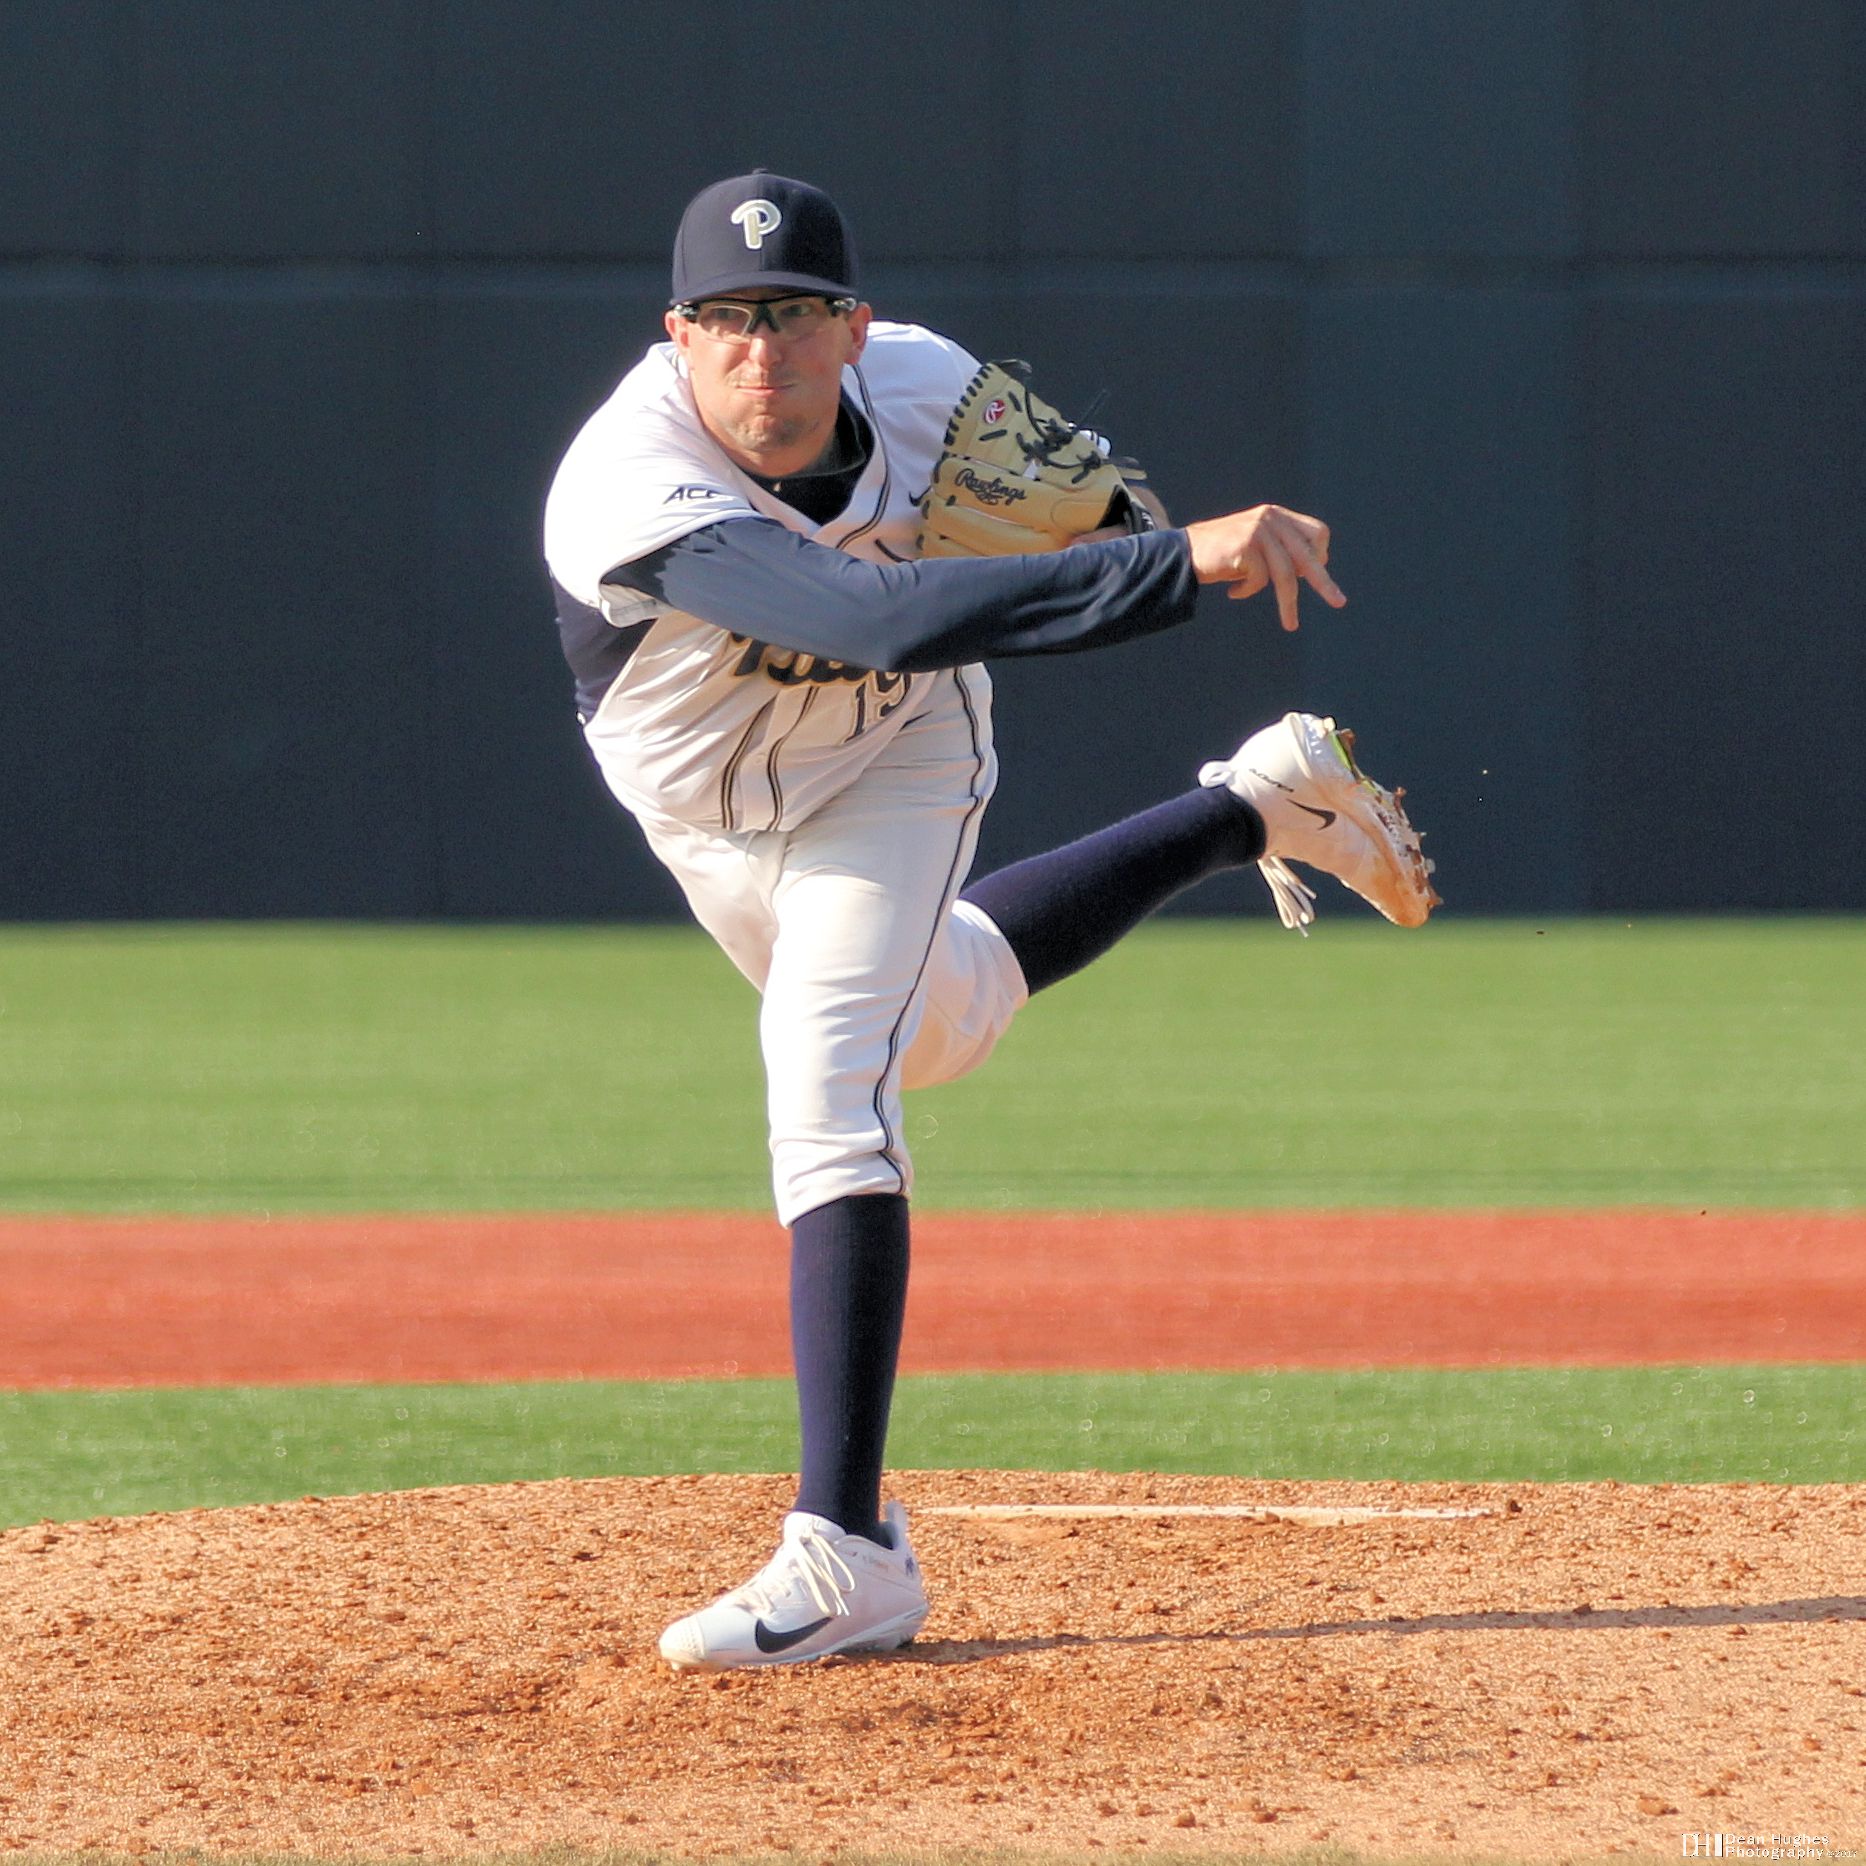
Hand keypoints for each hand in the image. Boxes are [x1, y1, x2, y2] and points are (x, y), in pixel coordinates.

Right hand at [1183, 504, 1344, 631]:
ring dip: (1288, 603)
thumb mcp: (1257, 545)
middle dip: (1323, 582)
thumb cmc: (1223, 555)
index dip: (1318, 555)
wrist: (1184, 552)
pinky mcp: (1245, 546)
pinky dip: (1248, 591)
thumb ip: (1282, 550)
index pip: (1316, 532)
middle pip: (1307, 554)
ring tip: (1290, 623)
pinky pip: (1259, 579)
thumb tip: (1312, 570)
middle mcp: (1271, 518)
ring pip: (1285, 573)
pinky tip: (1234, 592)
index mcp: (1277, 515)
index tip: (1311, 576)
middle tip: (1339, 602)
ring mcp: (1258, 531)